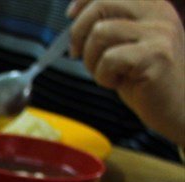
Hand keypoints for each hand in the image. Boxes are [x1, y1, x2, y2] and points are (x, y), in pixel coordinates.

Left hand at [68, 0, 184, 144]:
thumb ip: (109, 26)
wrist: (175, 106)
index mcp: (151, 5)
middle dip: (78, 32)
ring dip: (91, 59)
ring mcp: (159, 33)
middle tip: (78, 53)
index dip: (84, 0)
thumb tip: (75, 17)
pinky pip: (109, 59)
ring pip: (100, 33)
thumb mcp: (126, 44)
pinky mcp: (156, 56)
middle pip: (101, 5)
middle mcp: (158, 13)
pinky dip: (103, 76)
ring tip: (106, 72)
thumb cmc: (145, 78)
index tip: (71, 15)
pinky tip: (119, 82)